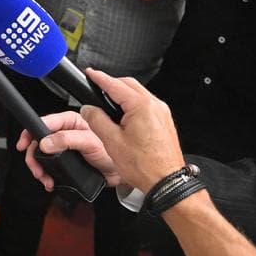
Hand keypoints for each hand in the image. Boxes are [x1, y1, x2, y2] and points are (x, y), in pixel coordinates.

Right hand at [18, 110, 120, 190]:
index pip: (46, 122)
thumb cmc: (113, 154)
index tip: (25, 143)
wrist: (121, 174)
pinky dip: (47, 174)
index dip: (32, 132)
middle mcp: (67, 133)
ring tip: (44, 177)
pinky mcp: (67, 162)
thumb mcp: (90, 143)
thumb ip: (68, 139)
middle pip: (40, 141)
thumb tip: (46, 141)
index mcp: (73, 122)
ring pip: (43, 155)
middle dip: (35, 156)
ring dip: (40, 167)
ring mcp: (66, 148)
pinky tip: (50, 180)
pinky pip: (50, 166)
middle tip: (36, 168)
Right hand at [79, 68, 187, 191]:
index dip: (99, 78)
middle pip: (129, 85)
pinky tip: (124, 116)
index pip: (115, 85)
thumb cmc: (145, 166)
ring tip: (108, 103)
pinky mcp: (165, 122)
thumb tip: (88, 110)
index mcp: (142, 106)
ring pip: (139, 94)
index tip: (90, 73)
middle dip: (112, 83)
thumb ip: (96, 121)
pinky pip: (147, 105)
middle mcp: (155, 106)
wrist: (167, 182)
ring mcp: (162, 114)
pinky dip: (133, 104)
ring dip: (123, 94)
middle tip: (97, 86)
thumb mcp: (112, 142)